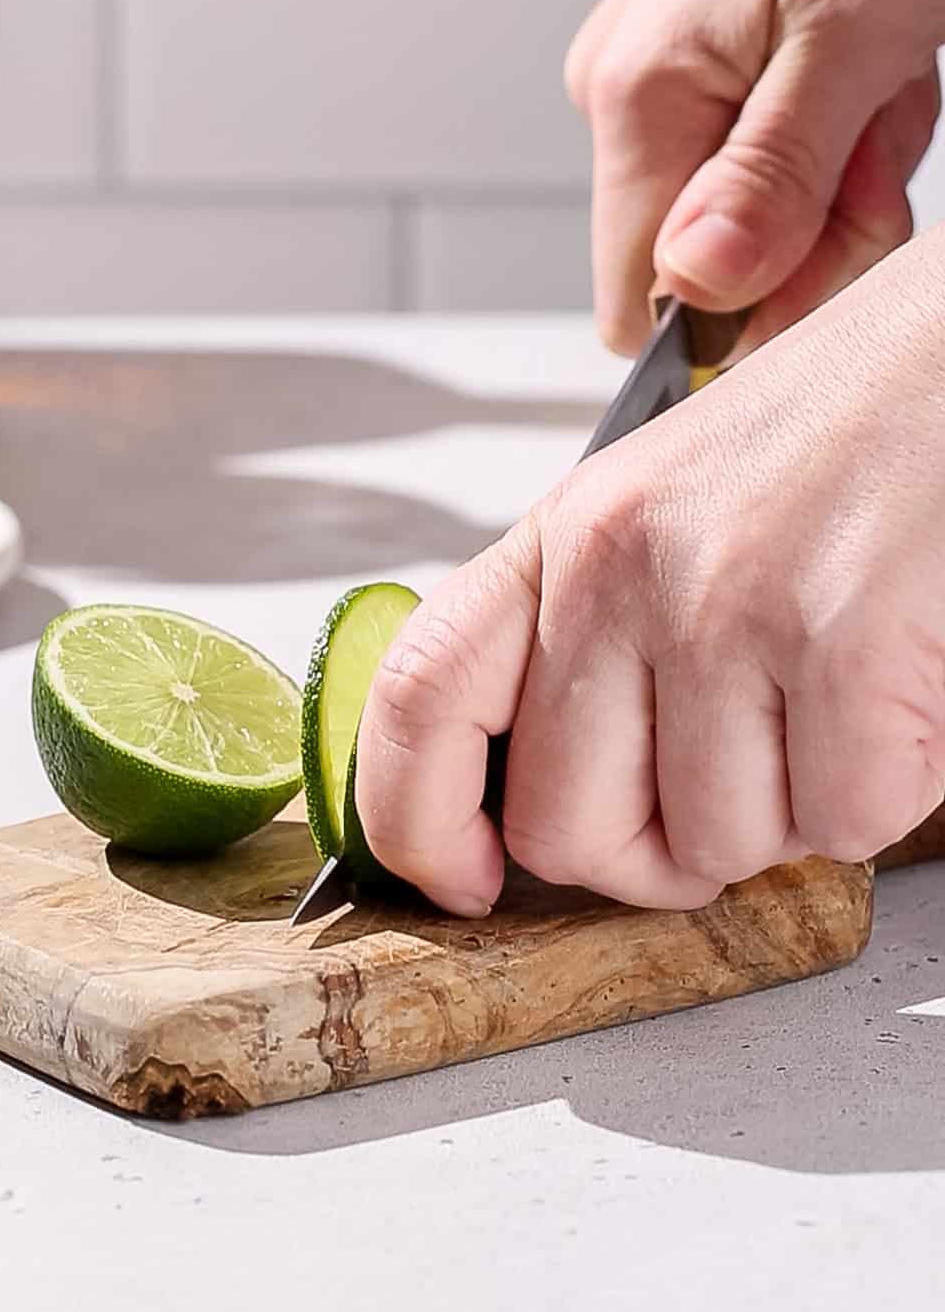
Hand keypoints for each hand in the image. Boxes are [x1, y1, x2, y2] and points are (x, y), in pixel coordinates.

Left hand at [355, 231, 944, 913]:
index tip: (461, 880)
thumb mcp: (672, 507)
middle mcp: (619, 562)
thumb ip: (598, 633)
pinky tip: (898, 685)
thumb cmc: (841, 431)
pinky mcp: (841, 643)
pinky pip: (844, 824)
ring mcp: (725, 603)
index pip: (422, 693)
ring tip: (834, 688)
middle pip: (568, 828)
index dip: (415, 818)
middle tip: (733, 778)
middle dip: (660, 850)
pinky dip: (888, 787)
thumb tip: (556, 796)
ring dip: (791, 809)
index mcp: (568, 529)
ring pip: (719, 848)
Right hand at [565, 0, 944, 355]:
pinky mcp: (708, 49)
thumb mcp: (852, 43)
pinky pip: (773, 143)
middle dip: (821, 220)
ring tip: (884, 57)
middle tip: (878, 110)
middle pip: (712, 258)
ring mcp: (665, 68)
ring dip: (847, 160)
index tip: (836, 221)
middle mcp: (622, 89)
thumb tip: (695, 293)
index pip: (646, 298)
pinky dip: (843, 117)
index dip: (750, 306)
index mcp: (632, 93)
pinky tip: (873, 47)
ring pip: (758, 203)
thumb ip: (770, 181)